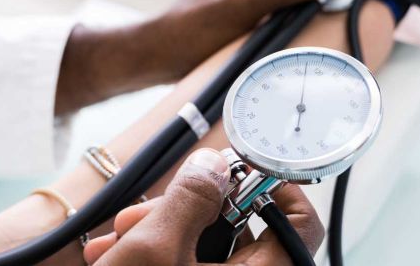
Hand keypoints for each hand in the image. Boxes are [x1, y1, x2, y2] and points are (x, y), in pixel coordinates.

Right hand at [84, 149, 323, 264]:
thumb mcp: (156, 249)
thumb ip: (191, 198)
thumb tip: (214, 164)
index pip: (300, 225)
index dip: (275, 188)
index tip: (236, 170)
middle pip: (240, 229)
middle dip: (189, 208)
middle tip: (149, 208)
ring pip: (207, 245)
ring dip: (163, 228)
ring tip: (121, 235)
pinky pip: (189, 263)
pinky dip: (160, 251)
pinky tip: (120, 251)